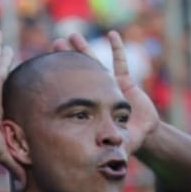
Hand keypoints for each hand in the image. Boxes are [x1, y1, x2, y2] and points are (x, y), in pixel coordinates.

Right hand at [0, 28, 23, 179]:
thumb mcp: (4, 152)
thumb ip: (15, 166)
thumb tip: (26, 188)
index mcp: (2, 108)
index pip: (15, 99)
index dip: (23, 94)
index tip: (33, 90)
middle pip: (9, 79)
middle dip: (14, 70)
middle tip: (22, 61)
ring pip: (1, 65)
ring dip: (5, 55)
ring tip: (11, 45)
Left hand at [53, 30, 159, 152]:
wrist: (144, 135)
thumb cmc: (123, 140)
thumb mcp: (103, 142)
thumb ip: (92, 146)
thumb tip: (76, 157)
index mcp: (89, 105)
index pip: (72, 88)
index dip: (61, 77)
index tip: (47, 66)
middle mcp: (97, 93)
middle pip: (79, 71)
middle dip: (68, 57)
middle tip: (55, 43)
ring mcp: (111, 85)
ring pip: (95, 62)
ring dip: (85, 48)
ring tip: (73, 35)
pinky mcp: (126, 81)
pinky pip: (121, 62)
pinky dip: (117, 48)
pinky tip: (111, 34)